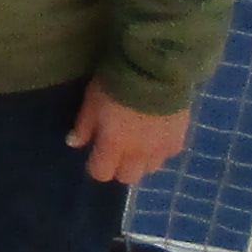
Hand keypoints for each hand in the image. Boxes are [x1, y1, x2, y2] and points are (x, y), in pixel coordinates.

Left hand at [72, 87, 189, 186]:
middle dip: (119, 169)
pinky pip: (167, 156)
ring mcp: (160, 150)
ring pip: (150, 169)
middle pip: (128, 177)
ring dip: (141, 161)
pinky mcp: (178, 141)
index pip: (101, 173)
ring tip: (138, 145)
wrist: (154, 74)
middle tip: (116, 152)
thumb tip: (74, 143)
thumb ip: (84, 127)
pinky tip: (155, 136)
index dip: (96, 167)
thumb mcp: (91, 103)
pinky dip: (159, 151)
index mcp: (113, 145)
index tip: (95, 157)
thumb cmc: (115, 86)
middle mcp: (138, 154)